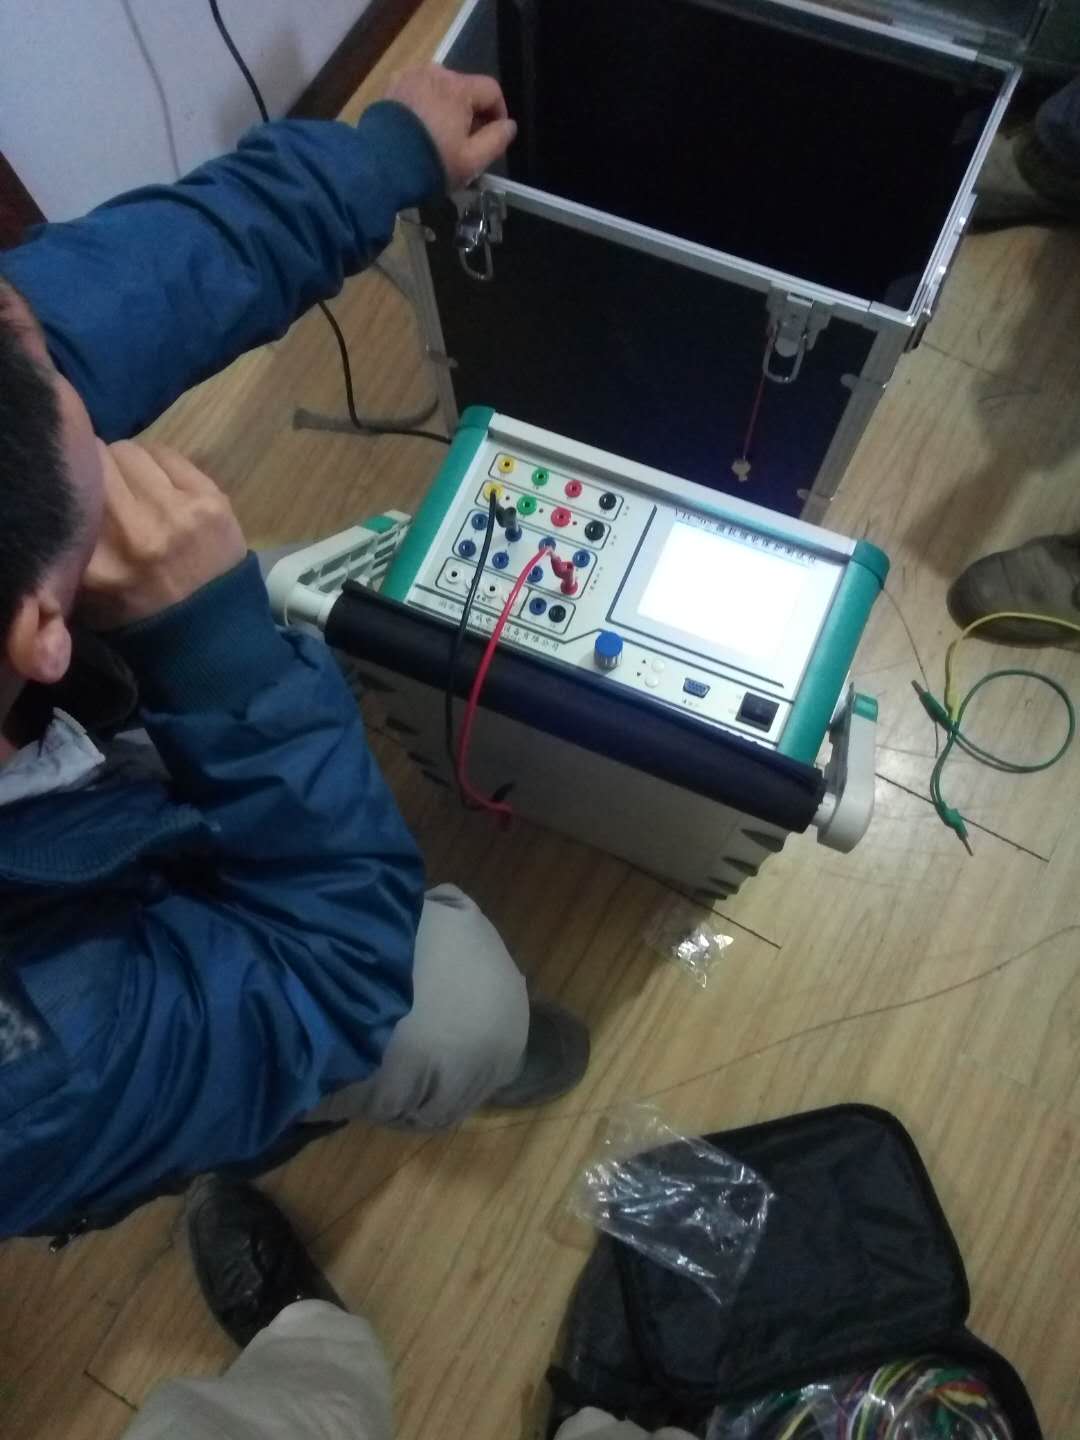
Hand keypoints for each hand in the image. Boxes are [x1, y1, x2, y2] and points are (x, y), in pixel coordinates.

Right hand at [78, 441, 246, 629]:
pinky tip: (164, 489)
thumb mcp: (85, 594)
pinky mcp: (210, 501)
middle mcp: (131, 531)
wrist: (209, 632)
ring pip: (131, 451)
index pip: (68, 486)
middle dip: (100, 469)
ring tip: (138, 490)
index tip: (80, 490)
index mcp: (94, 561)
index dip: (73, 481)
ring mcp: (174, 513)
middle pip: (98, 458)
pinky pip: (167, 454)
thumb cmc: (139, 612)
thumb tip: (63, 489)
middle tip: (110, 488)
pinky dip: (160, 465)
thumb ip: (68, 547)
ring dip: (129, 465)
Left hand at [386, 64, 516, 188]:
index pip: (491, 90)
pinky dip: (424, 107)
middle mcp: (436, 73)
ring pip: (440, 90)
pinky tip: (419, 130)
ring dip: (446, 109)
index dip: (498, 113)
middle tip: (464, 144)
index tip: (494, 136)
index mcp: (459, 88)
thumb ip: (496, 141)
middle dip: (469, 113)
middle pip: (464, 89)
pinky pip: (417, 92)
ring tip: (439, 138)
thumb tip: (509, 125)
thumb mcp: (471, 161)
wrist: (378, 165)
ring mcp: (410, 76)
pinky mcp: (392, 87)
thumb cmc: (431, 163)